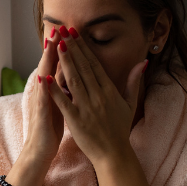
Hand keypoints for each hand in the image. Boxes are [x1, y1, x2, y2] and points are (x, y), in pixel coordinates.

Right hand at [24, 27, 65, 166]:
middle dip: (54, 46)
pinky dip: (43, 88)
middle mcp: (44, 91)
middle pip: (49, 65)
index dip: (64, 47)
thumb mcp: (60, 103)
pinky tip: (44, 77)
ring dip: (46, 60)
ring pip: (43, 77)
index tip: (71, 30)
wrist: (39, 149)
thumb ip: (65, 86)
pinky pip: (41, 100)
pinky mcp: (40, 115)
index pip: (59, 63)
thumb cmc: (51, 126)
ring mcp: (40, 102)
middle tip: (59, 26)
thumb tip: (73, 72)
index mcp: (52, 88)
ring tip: (50, 43)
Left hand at [42, 28, 151, 185]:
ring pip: (74, 80)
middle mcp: (98, 96)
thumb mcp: (129, 104)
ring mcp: (87, 108)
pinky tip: (44, 77)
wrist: (113, 154)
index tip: (76, 33)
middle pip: (84, 68)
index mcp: (109, 91)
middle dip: (73, 48)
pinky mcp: (76, 120)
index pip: (94, 64)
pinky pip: (63, 102)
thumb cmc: (120, 129)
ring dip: (65, 61)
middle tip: (64, 31)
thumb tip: (142, 62)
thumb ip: (133, 82)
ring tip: (58, 44)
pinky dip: (54, 90)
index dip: (84, 48)